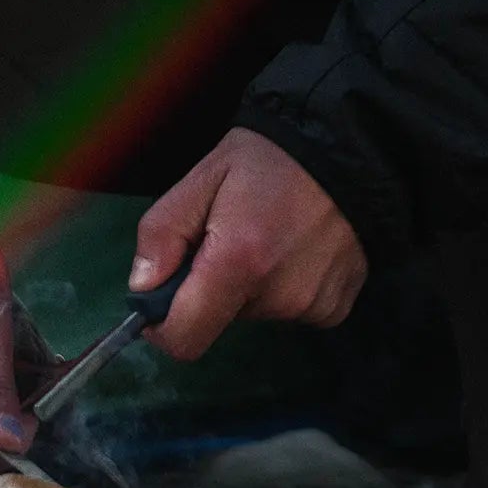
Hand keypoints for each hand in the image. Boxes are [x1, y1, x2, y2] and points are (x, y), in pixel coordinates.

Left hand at [132, 129, 366, 361]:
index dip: (163, 326)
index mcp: (238, 262)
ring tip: (267, 235)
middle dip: (212, 290)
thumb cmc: (267, 159)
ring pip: (257, 313)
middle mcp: (279, 296)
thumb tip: (142, 289)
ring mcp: (313, 307)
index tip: (162, 299)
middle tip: (226, 238)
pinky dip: (285, 288)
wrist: (345, 148)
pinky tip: (296, 248)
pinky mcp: (336, 308)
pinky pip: (292, 311)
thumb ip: (163, 233)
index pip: (185, 339)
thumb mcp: (202, 178)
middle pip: (221, 320)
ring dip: (250, 286)